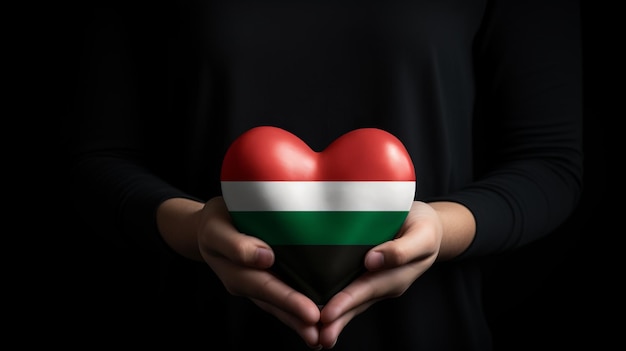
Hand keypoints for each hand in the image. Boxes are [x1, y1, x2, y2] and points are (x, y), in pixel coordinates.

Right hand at [196, 197, 322, 347]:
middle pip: (273, 302)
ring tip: (319, 338)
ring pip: (276, 305)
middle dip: (296, 318)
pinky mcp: (263, 280)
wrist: (209, 226)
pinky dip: (294, 311)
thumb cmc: (215, 222)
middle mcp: (245, 282)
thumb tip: (264, 258)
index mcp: (233, 270)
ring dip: (297, 321)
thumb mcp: (216, 228)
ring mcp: (254, 284)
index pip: (264, 286)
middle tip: (320, 334)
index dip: (287, 300)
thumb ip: (235, 244)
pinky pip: (279, 298)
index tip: (311, 313)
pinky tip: (314, 321)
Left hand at [316, 201, 443, 348]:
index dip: (347, 301)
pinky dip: (335, 302)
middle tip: (320, 336)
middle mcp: (383, 284)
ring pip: (353, 301)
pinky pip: (349, 290)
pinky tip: (319, 312)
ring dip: (335, 318)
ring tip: (317, 334)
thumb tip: (372, 261)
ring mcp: (375, 282)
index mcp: (397, 276)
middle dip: (338, 320)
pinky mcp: (366, 275)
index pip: (367, 289)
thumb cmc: (424, 228)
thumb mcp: (422, 235)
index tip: (328, 313)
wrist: (428, 226)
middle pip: (358, 303)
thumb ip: (402, 250)